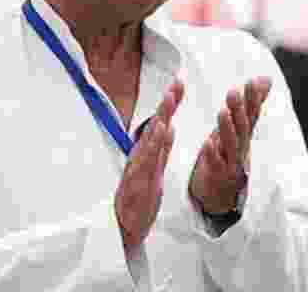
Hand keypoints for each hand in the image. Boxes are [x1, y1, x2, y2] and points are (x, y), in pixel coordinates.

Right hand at [115, 79, 182, 251]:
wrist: (127, 226)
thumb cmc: (140, 197)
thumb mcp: (156, 169)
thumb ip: (163, 149)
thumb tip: (169, 127)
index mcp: (148, 152)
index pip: (161, 122)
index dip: (170, 103)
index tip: (180, 83)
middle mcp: (141, 155)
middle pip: (155, 124)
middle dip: (167, 103)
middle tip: (178, 82)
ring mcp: (138, 166)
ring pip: (150, 137)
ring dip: (161, 116)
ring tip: (170, 97)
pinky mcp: (138, 180)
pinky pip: (148, 159)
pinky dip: (155, 143)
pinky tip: (162, 129)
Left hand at [189, 76, 269, 213]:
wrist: (221, 192)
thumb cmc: (229, 153)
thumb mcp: (240, 127)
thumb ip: (252, 103)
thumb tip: (266, 78)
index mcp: (244, 133)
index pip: (251, 113)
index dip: (253, 98)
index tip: (252, 81)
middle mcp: (241, 146)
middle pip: (242, 127)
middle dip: (239, 110)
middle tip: (233, 92)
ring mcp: (231, 162)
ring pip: (231, 144)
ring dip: (227, 128)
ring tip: (222, 112)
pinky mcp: (218, 175)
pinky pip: (216, 164)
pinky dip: (212, 154)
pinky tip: (207, 143)